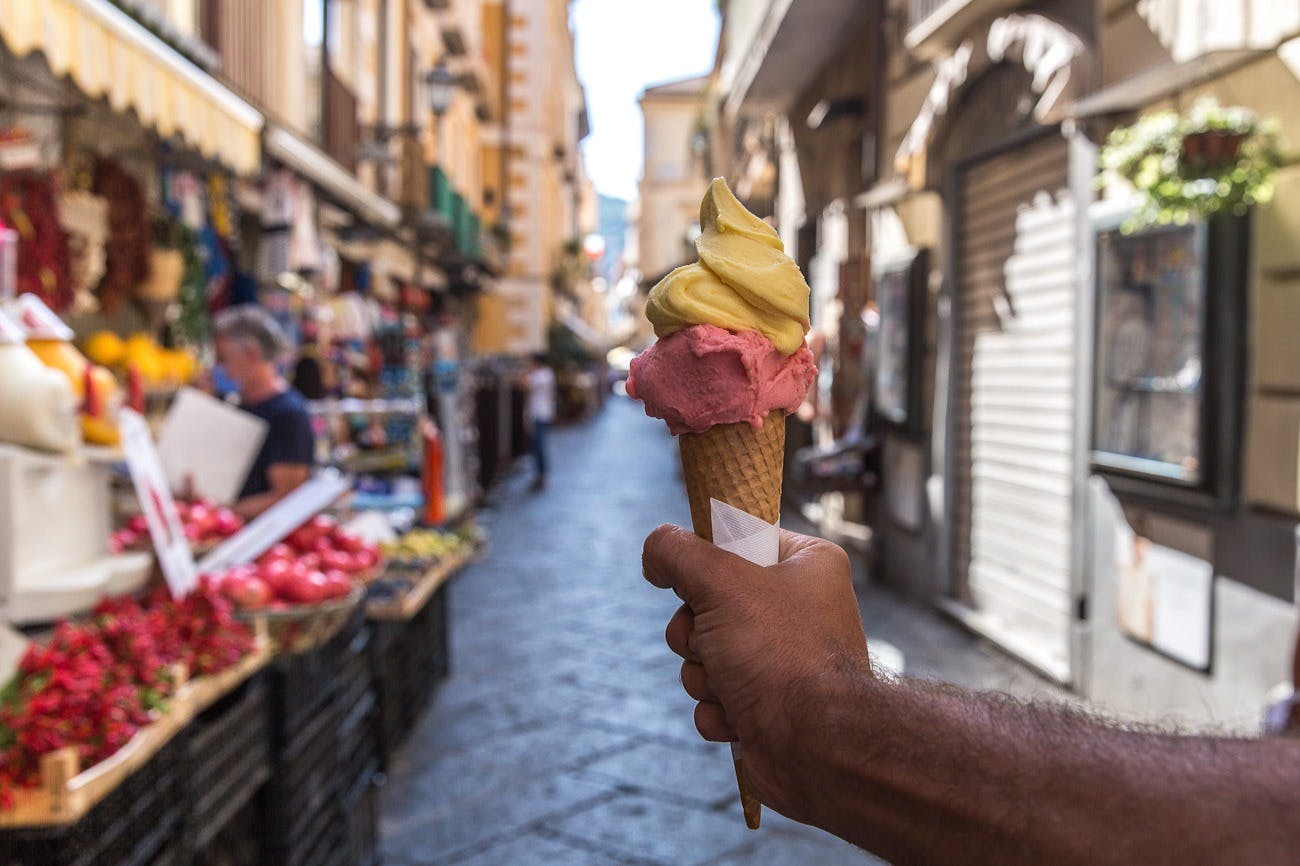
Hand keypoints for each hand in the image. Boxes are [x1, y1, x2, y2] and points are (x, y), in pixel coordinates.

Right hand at [641, 525, 870, 821]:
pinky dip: (717, 708)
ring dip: (703, 673)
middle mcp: (798, 608)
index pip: (740, 539)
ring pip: (704, 652)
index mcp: (806, 565)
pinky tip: (741, 716)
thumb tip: (655, 553)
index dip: (710, 561)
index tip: (698, 576)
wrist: (816, 748)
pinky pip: (714, 696)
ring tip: (732, 685)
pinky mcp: (766, 705)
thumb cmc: (780, 655)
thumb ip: (677, 552)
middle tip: (713, 640)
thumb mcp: (720, 582)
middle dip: (696, 632)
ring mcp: (781, 659)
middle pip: (708, 602)